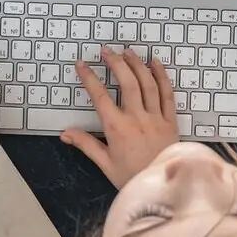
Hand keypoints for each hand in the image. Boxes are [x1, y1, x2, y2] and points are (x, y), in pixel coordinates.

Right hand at [61, 47, 180, 187]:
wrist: (162, 186)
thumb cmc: (132, 177)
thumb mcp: (105, 164)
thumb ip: (86, 145)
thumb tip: (66, 134)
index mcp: (117, 128)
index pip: (100, 97)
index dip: (89, 78)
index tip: (82, 65)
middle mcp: (136, 118)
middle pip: (126, 82)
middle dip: (115, 63)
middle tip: (106, 50)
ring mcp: (155, 117)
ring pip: (146, 83)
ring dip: (136, 64)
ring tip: (127, 51)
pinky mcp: (170, 120)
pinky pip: (167, 93)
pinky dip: (161, 76)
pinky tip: (155, 63)